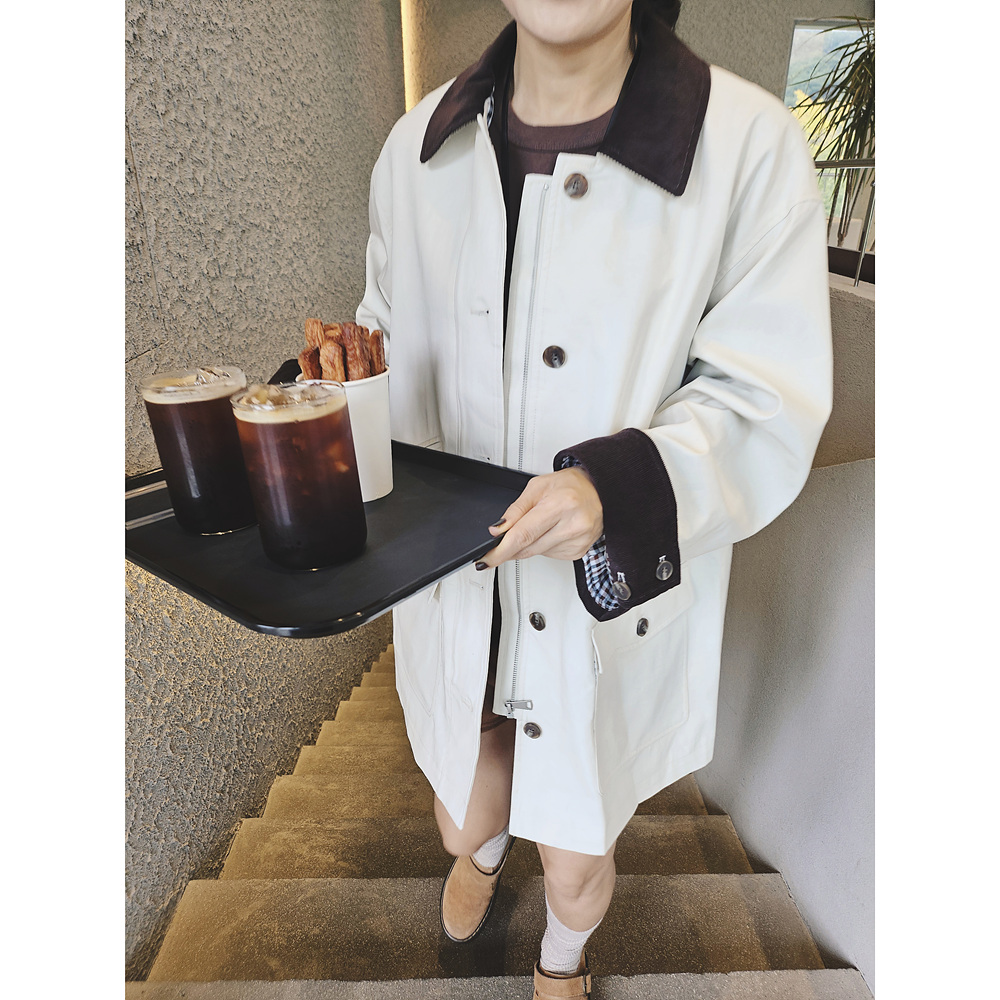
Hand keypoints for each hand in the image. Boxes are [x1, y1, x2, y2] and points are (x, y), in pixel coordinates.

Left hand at [475, 467, 602, 567]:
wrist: (599, 490)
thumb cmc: (571, 485)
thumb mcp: (537, 487)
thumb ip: (516, 510)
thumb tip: (498, 530)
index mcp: (562, 505)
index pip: (523, 535)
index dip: (501, 550)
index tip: (486, 559)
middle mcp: (573, 525)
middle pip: (527, 547)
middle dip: (510, 546)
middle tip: (504, 538)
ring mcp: (578, 541)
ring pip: (535, 553)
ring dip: (528, 543)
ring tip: (541, 522)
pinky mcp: (578, 552)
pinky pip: (548, 555)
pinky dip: (542, 545)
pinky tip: (551, 530)